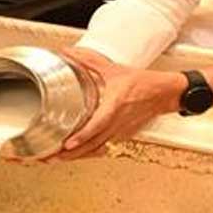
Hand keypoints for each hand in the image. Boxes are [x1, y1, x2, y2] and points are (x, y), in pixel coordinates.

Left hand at [56, 47, 184, 159]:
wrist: (163, 94)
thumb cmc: (142, 83)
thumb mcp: (113, 69)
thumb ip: (89, 61)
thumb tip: (69, 53)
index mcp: (115, 105)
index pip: (97, 124)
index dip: (83, 135)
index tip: (68, 143)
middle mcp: (116, 123)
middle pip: (91, 144)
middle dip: (69, 153)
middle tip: (49, 157)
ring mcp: (119, 132)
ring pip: (95, 149)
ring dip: (75, 156)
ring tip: (54, 159)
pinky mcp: (120, 136)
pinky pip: (101, 148)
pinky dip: (86, 154)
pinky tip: (74, 156)